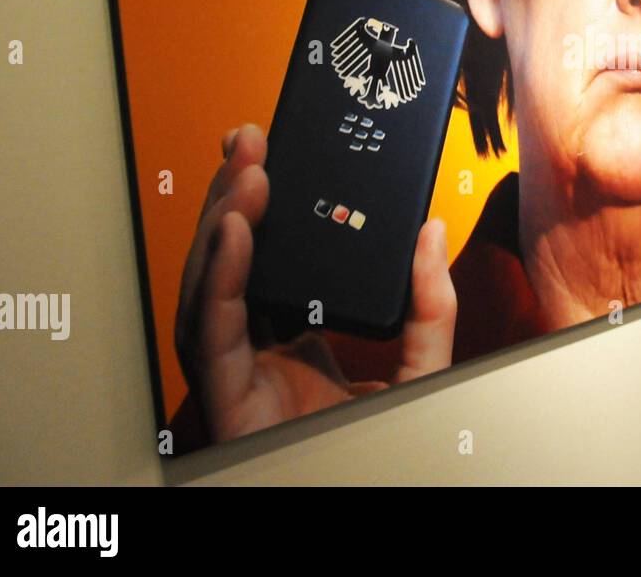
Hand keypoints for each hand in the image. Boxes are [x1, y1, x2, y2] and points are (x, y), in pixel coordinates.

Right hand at [174, 124, 456, 443]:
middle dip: (236, 194)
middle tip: (252, 139)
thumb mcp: (422, 366)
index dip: (266, 204)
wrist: (370, 500)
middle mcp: (259, 346)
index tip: (276, 151)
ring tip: (248, 170)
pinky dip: (218, 276)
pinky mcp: (225, 398)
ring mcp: (236, 370)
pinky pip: (211, 329)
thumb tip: (430, 232)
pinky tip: (235, 229)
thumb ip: (429, 305)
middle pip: (232, 260)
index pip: (271, 256)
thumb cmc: (389, 448)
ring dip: (223, 220)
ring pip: (210, 284)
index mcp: (297, 334)